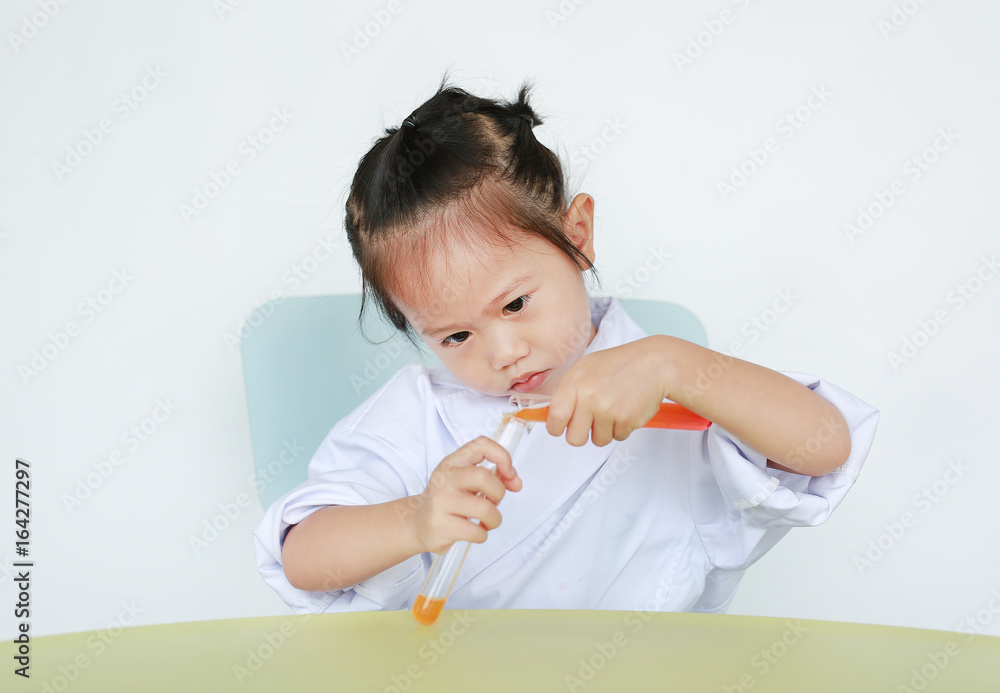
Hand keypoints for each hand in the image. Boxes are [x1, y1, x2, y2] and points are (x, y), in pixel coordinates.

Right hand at [411, 437, 521, 554]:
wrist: (418, 523)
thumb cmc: (448, 500)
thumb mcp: (466, 481)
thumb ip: (494, 476)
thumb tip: (516, 481)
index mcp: (453, 462)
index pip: (481, 445)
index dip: (502, 457)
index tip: (509, 473)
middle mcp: (445, 478)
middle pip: (483, 477)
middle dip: (498, 493)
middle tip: (494, 501)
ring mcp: (441, 502)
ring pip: (485, 509)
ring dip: (494, 519)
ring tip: (486, 521)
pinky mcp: (440, 525)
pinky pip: (476, 532)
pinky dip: (482, 534)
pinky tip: (474, 531)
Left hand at [546, 337, 667, 446]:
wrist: (653, 364)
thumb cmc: (619, 365)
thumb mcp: (585, 369)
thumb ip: (568, 392)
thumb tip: (553, 416)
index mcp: (574, 383)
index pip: (554, 418)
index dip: (556, 427)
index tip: (560, 426)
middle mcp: (589, 398)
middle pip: (574, 438)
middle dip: (581, 434)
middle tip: (590, 422)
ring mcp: (608, 410)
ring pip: (598, 440)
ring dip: (605, 430)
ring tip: (613, 409)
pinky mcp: (626, 420)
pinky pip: (618, 437)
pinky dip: (622, 427)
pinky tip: (626, 408)